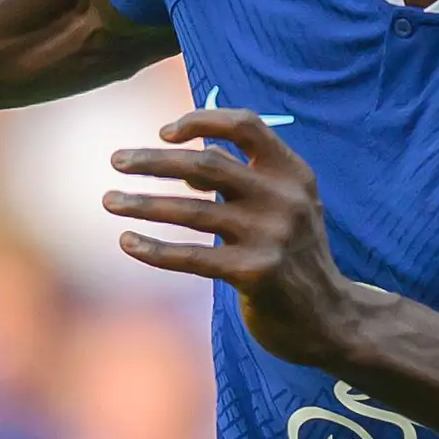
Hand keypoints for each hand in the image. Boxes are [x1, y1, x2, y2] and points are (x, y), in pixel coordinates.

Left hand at [103, 108, 364, 370]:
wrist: (329, 317)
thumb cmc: (293, 256)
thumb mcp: (284, 207)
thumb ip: (243, 180)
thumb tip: (185, 163)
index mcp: (292, 172)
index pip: (245, 125)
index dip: (201, 121)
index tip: (164, 132)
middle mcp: (284, 198)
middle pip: (206, 164)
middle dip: (154, 160)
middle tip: (116, 160)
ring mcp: (271, 236)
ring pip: (191, 211)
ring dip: (142, 203)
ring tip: (108, 200)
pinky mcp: (255, 274)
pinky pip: (192, 257)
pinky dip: (154, 249)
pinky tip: (128, 242)